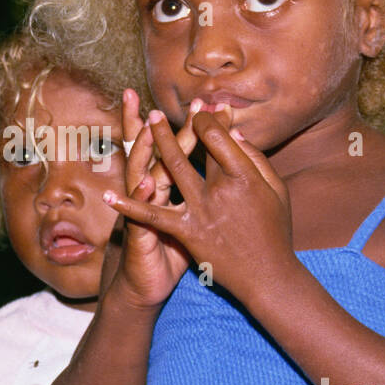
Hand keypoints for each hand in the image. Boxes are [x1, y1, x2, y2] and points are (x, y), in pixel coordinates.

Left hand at [104, 109, 293, 309]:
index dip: (210, 120)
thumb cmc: (275, 231)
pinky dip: (129, 205)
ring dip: (158, 142)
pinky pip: (152, 216)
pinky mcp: (185, 232)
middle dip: (181, 123)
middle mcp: (221, 190)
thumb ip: (257, 160)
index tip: (204, 110)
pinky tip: (109, 195)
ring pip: (173, 168)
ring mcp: (200, 211)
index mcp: (245, 177)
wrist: (267, 276)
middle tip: (164, 109)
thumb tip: (235, 133)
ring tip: (146, 121)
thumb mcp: (276, 192)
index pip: (221, 138)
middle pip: (197, 147)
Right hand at [105, 89, 227, 308]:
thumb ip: (197, 193)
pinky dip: (138, 198)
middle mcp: (148, 191)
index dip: (193, 127)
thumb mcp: (184, 219)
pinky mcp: (136, 232)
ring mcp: (139, 211)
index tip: (208, 104)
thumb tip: (215, 173)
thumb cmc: (170, 253)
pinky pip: (138, 213)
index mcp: (164, 185)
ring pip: (140, 172)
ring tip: (153, 127)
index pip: (176, 147)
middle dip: (163, 125)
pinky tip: (146, 181)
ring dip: (146, 150)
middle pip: (154, 151)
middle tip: (176, 101)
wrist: (145, 285)